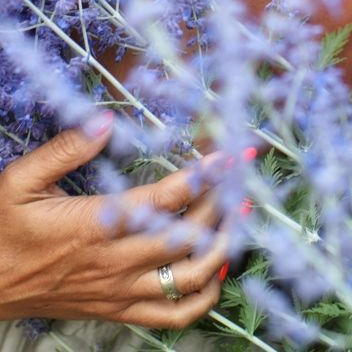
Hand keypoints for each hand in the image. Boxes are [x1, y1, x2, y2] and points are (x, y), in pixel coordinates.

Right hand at [0, 113, 227, 327]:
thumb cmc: (1, 231)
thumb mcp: (20, 182)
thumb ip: (64, 150)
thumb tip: (105, 122)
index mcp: (94, 226)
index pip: (162, 200)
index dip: (201, 177)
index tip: (226, 157)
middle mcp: (114, 261)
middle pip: (186, 235)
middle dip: (220, 205)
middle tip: (241, 179)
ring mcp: (120, 290)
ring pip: (189, 276)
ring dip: (222, 247)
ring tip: (238, 217)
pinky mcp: (119, 309)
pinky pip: (173, 315)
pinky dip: (203, 297)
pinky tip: (216, 271)